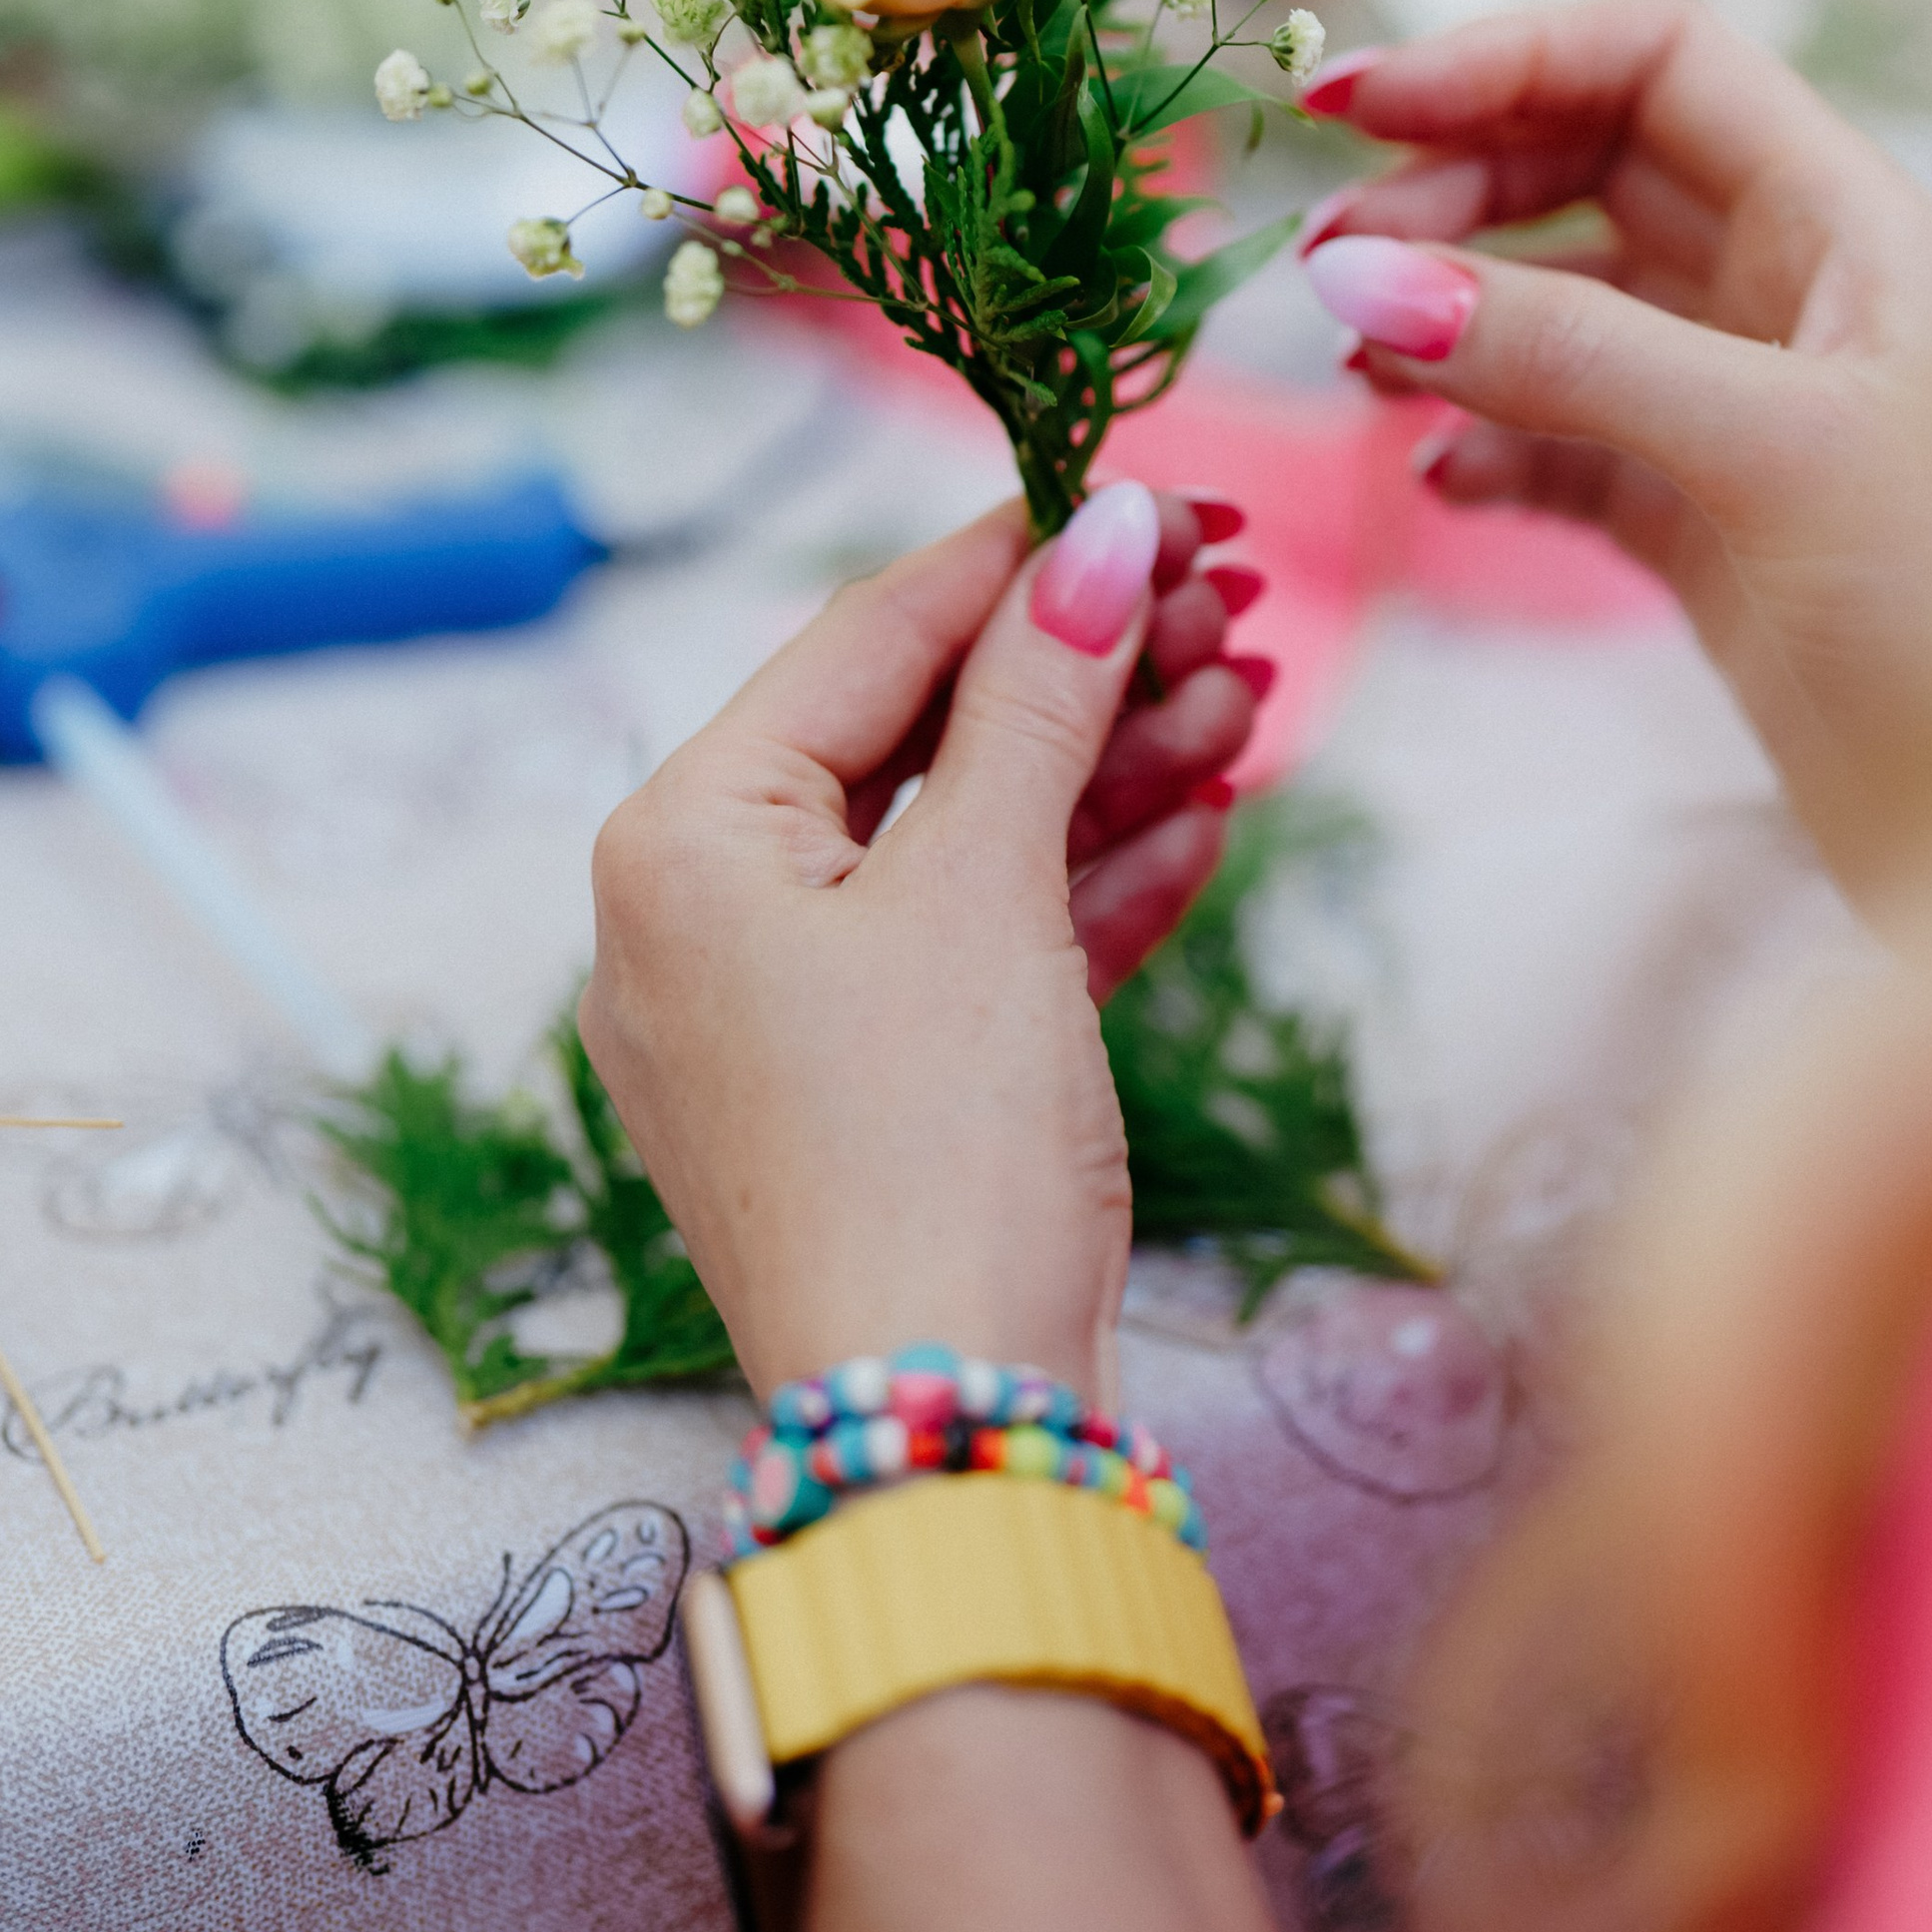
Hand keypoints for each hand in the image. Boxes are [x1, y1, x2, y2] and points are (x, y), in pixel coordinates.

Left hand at [580, 489, 1261, 1401]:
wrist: (952, 1435)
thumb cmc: (934, 1149)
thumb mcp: (988, 888)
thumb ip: (1042, 694)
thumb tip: (1099, 525)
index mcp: (679, 837)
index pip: (866, 633)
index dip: (1026, 552)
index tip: (1162, 495)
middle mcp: (699, 912)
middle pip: (920, 728)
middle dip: (1088, 666)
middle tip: (1236, 602)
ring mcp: (782, 1009)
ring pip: (964, 834)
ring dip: (1111, 763)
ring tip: (1252, 697)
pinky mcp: (869, 1088)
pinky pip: (977, 943)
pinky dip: (1085, 881)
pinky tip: (1206, 819)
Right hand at [1301, 0, 1931, 865]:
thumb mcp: (1771, 456)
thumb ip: (1567, 355)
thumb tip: (1356, 279)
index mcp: (1848, 221)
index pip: (1656, 60)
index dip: (1503, 57)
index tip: (1357, 105)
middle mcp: (1791, 292)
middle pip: (1583, 164)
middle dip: (1448, 194)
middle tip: (1327, 267)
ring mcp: (1737, 409)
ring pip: (1553, 304)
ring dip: (1442, 318)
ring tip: (1355, 372)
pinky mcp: (1696, 526)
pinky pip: (1552, 442)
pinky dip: (1479, 446)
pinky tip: (1439, 482)